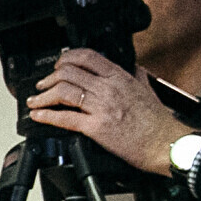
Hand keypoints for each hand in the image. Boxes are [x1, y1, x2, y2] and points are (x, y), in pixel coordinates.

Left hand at [24, 47, 192, 176]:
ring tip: (35, 101)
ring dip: (43, 96)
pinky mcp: (96, 128)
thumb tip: (133, 68)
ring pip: (62, 92)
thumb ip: (137, 77)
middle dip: (48, 79)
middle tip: (41, 85)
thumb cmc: (158, 122)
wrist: (165, 143)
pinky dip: (47, 116)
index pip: (87, 57)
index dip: (66, 58)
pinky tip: (39, 116)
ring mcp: (101, 107)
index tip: (57, 65)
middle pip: (68, 73)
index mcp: (119, 77)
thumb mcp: (148, 90)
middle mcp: (108, 88)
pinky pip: (65, 118)